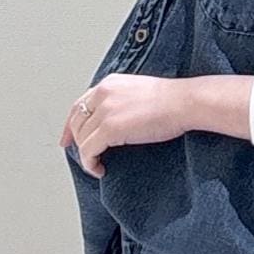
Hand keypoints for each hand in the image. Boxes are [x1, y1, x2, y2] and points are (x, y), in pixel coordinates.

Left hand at [58, 73, 192, 177]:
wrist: (185, 103)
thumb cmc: (173, 101)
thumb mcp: (140, 92)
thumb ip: (122, 101)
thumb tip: (116, 121)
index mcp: (109, 84)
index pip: (80, 104)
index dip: (70, 124)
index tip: (67, 138)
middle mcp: (103, 93)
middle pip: (76, 121)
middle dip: (77, 141)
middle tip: (85, 156)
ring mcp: (105, 111)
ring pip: (81, 138)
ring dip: (86, 155)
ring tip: (96, 164)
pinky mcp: (110, 128)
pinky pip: (88, 151)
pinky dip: (90, 163)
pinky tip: (99, 169)